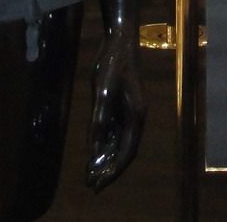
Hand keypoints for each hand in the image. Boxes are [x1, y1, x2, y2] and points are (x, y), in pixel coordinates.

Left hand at [85, 0, 145, 189]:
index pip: (127, 152)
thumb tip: (94, 145)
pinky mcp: (119, 105)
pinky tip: (92, 153)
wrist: (119, 40)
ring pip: (117, 142)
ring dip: (104, 158)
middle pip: (123, 151)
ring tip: (89, 174)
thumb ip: (99, 118)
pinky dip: (103, 144)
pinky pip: (112, 131)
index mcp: (137, 116)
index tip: (98, 184)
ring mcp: (128, 111)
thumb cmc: (112, 64)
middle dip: (108, 169)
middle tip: (91, 185)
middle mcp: (135, 117)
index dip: (113, 170)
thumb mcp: (103, 90)